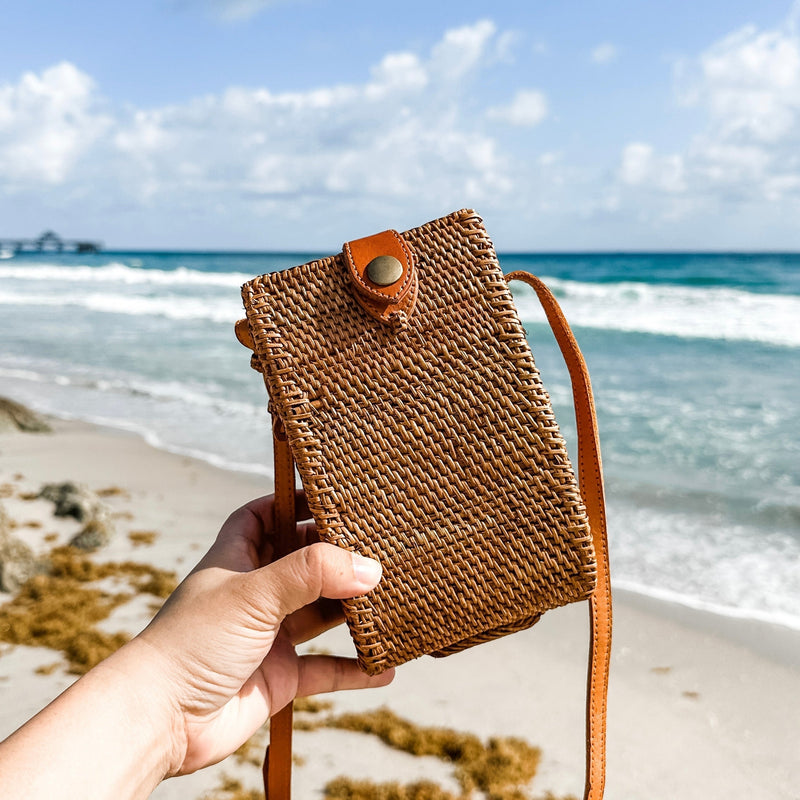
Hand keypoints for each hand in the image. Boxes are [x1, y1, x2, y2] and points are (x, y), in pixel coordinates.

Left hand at [137, 492, 393, 774]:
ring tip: (392, 598)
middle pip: (303, 563)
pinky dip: (352, 670)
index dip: (293, 503)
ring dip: (351, 610)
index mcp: (236, 559)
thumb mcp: (253, 592)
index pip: (264, 516)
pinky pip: (324, 670)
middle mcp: (254, 594)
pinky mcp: (279, 677)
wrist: (159, 720)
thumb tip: (369, 568)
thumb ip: (311, 573)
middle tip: (380, 547)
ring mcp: (268, 636)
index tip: (333, 495)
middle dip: (337, 556)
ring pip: (320, 614)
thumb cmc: (191, 642)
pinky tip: (383, 666)